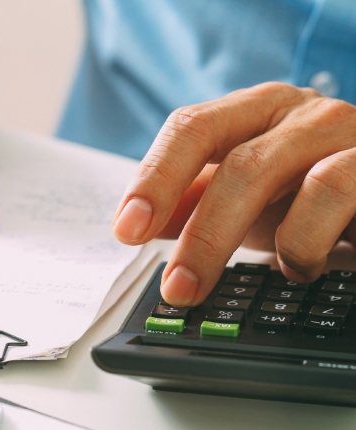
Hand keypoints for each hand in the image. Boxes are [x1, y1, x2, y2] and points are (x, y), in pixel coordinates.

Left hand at [112, 82, 355, 305]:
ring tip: (244, 277)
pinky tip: (299, 267)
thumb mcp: (248, 197)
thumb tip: (139, 225)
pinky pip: (331, 195)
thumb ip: (194, 204)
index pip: (191, 128)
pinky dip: (305, 242)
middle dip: (198, 233)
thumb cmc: (315, 188)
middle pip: (233, 163)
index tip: (127, 229)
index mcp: (254, 112)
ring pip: (278, 176)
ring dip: (248, 240)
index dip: (155, 178)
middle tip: (176, 287)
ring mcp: (344, 135)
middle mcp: (299, 113)